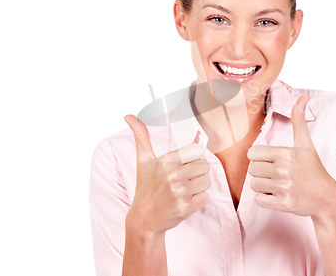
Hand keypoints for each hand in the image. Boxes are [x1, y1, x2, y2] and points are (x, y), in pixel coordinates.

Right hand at [124, 115, 210, 234]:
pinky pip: (206, 197)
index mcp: (165, 161)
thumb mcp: (143, 161)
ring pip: (206, 181)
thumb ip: (141, 137)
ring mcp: (180, 192)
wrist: (144, 219)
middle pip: (204, 166)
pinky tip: (184, 201)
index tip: (182, 166)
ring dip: (198, 187)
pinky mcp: (186, 207)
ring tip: (183, 191)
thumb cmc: (145, 187)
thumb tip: (129, 116)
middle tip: (182, 180)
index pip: (197, 150)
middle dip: (196, 173)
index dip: (192, 158)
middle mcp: (172, 175)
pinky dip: (198, 200)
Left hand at [247, 95, 335, 219]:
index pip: (252, 154)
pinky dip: (265, 199)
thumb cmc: (313, 168)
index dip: (258, 158)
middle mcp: (284, 170)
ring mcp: (284, 188)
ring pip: (254, 185)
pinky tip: (277, 195)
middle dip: (260, 172)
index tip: (269, 161)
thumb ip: (299, 120)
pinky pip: (259, 200)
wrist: (326, 197)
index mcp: (286, 153)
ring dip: (262, 186)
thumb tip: (303, 96)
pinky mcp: (284, 204)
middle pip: (252, 170)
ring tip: (277, 184)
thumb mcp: (306, 143)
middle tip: (275, 174)